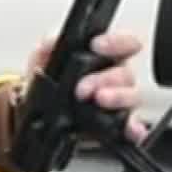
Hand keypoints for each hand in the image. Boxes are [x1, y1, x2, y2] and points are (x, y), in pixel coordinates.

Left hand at [27, 32, 146, 144]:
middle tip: (83, 87)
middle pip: (126, 73)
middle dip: (105, 78)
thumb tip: (51, 42)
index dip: (117, 41)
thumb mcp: (43, 58)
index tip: (97, 46)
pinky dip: (133, 128)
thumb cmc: (49, 80)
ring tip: (100, 100)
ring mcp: (117, 102)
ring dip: (117, 97)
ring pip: (131, 96)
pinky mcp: (116, 125)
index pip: (125, 43)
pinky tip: (131, 129)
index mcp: (104, 57)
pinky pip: (131, 126)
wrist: (38, 111)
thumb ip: (48, 44)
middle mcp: (115, 78)